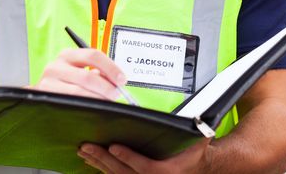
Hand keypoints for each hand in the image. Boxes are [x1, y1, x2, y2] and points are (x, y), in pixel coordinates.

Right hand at [31, 48, 126, 100]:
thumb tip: (117, 82)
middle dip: (106, 87)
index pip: (93, 55)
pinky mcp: (45, 98)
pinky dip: (85, 106)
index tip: (122, 79)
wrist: (42, 96)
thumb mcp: (80, 72)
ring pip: (79, 92)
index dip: (111, 68)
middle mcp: (56, 66)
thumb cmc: (66, 83)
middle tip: (116, 94)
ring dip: (97, 99)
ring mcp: (48, 83)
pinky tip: (92, 109)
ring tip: (107, 103)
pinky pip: (70, 103)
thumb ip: (97, 74)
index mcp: (68, 55)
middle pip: (87, 76)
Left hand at [77, 138, 211, 173]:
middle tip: (88, 146)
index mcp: (169, 172)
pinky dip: (102, 169)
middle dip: (104, 159)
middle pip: (124, 173)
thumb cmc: (195, 153)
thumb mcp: (200, 141)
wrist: (196, 169)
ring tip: (84, 151)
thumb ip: (199, 130)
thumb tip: (198, 118)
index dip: (128, 157)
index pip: (146, 167)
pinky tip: (91, 161)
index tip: (114, 146)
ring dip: (99, 164)